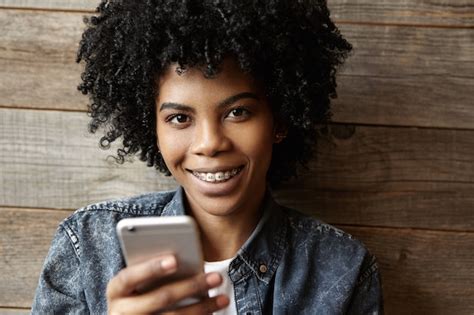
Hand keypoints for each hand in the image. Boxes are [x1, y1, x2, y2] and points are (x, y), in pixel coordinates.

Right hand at [106, 254, 228, 313]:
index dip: (151, 268)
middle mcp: (121, 312)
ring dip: (202, 307)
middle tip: (216, 277)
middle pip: (160, 298)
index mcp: (116, 290)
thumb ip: (152, 270)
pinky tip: (211, 312)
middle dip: (192, 286)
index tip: (174, 260)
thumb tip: (182, 258)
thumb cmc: (137, 292)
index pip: (130, 276)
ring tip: (222, 298)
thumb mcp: (137, 282)